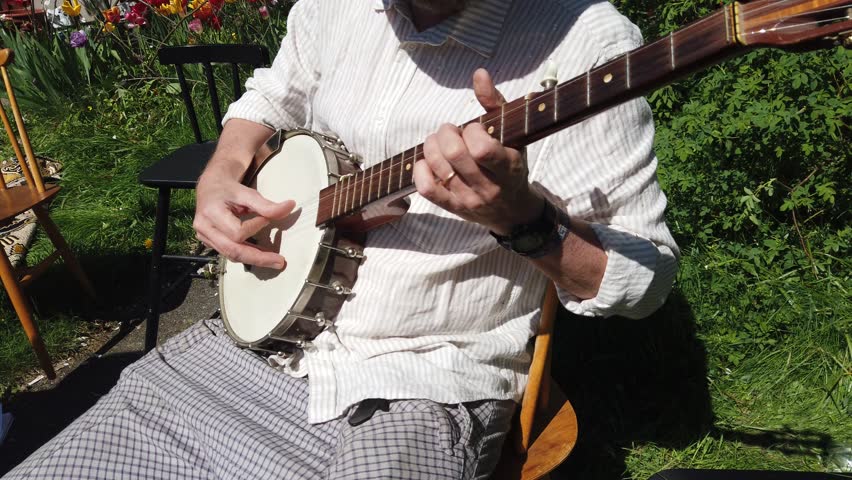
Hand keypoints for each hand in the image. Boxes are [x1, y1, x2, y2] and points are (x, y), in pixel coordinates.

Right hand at [194, 164, 294, 268]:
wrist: (211, 188)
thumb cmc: (229, 190)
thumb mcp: (247, 193)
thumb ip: (266, 204)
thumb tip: (290, 206)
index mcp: (211, 213)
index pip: (237, 232)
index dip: (255, 227)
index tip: (267, 219)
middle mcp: (204, 229)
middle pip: (232, 250)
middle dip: (258, 258)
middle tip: (280, 262)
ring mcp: (205, 238)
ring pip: (231, 255)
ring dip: (254, 259)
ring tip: (274, 260)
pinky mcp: (210, 242)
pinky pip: (229, 253)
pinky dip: (247, 254)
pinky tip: (261, 254)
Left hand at [413, 68, 543, 234]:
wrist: (513, 211)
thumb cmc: (511, 165)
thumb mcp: (512, 134)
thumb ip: (495, 103)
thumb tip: (479, 74)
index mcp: (508, 168)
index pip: (482, 149)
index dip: (471, 131)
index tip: (473, 129)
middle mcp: (488, 187)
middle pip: (454, 155)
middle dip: (446, 133)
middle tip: (451, 131)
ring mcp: (468, 200)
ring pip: (438, 167)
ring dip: (432, 146)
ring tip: (439, 142)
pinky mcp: (452, 208)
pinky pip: (426, 189)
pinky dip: (421, 170)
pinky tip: (429, 161)